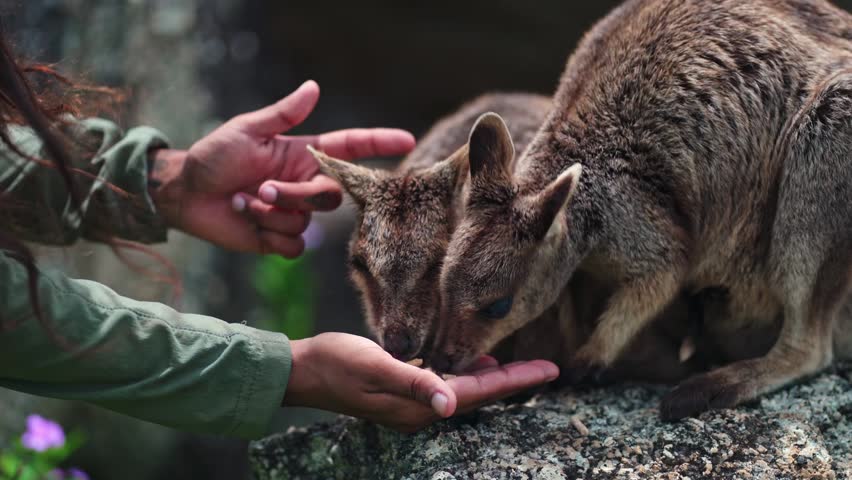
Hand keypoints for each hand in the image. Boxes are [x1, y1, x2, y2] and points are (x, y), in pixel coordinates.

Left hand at [148, 80, 414, 256]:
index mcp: (303, 156)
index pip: (350, 149)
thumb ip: (284, 114)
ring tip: (243, 202)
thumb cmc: (214, 156)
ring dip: (271, 214)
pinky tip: (247, 222)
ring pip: (306, 222)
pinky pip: (293, 246)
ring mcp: (294, 213)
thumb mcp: (247, 130)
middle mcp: (304, 185)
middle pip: (328, 195)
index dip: (379, 143)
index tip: (407, 140)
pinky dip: (269, 235)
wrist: (186, 194)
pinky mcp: (279, 239)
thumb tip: (314, 87)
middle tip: (261, 188)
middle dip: (295, 195)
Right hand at [283, 333, 558, 432]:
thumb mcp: (376, 368)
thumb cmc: (337, 363)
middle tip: (549, 368)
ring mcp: (412, 401)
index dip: (516, 380)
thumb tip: (451, 405)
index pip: (480, 392)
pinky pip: (446, 382)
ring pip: (465, 388)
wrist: (304, 370)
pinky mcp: (403, 389)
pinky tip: (476, 361)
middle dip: (514, 380)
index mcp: (420, 405)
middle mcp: (421, 408)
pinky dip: (467, 371)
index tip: (551, 370)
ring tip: (522, 367)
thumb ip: (414, 383)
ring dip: (493, 378)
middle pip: (479, 392)